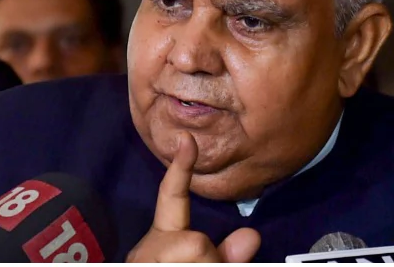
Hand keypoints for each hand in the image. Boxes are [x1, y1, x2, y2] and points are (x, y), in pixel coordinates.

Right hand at [126, 131, 260, 261]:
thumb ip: (225, 256)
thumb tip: (252, 235)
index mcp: (163, 241)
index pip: (172, 198)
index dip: (181, 167)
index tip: (187, 138)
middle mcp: (146, 248)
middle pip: (197, 242)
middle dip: (209, 261)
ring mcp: (141, 260)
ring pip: (197, 253)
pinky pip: (192, 264)